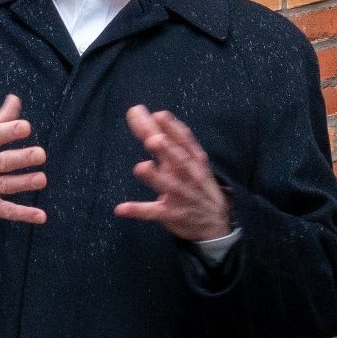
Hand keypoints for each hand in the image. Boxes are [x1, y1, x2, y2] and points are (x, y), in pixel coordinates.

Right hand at [0, 94, 47, 225]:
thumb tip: (15, 99)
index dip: (9, 131)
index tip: (25, 127)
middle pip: (1, 162)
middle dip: (21, 158)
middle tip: (40, 154)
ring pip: (4, 186)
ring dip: (24, 183)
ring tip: (41, 179)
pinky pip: (5, 212)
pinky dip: (23, 215)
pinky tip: (40, 216)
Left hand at [112, 105, 230, 241]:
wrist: (215, 222)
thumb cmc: (199, 185)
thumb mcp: (193, 162)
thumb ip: (173, 141)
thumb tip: (155, 114)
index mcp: (195, 161)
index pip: (186, 141)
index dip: (173, 128)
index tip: (158, 115)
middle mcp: (190, 176)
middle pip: (178, 160)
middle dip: (167, 150)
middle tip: (153, 139)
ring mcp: (181, 196)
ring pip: (168, 186)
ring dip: (155, 177)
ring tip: (141, 167)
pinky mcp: (171, 214)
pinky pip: (153, 212)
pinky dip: (138, 210)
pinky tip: (121, 208)